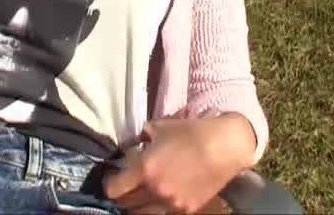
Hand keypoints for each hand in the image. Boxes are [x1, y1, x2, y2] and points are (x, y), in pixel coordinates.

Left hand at [103, 115, 255, 213]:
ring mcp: (171, 204)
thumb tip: (130, 144)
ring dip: (138, 206)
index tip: (112, 177)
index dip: (109, 183)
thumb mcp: (158, 127)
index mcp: (144, 170)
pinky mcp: (187, 210)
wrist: (224, 147)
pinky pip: (164, 214)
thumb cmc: (191, 132)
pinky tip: (161, 197)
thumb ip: (140, 138)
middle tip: (126, 186)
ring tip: (141, 195)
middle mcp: (155, 191)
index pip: (112, 190)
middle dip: (122, 195)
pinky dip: (158, 208)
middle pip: (125, 204)